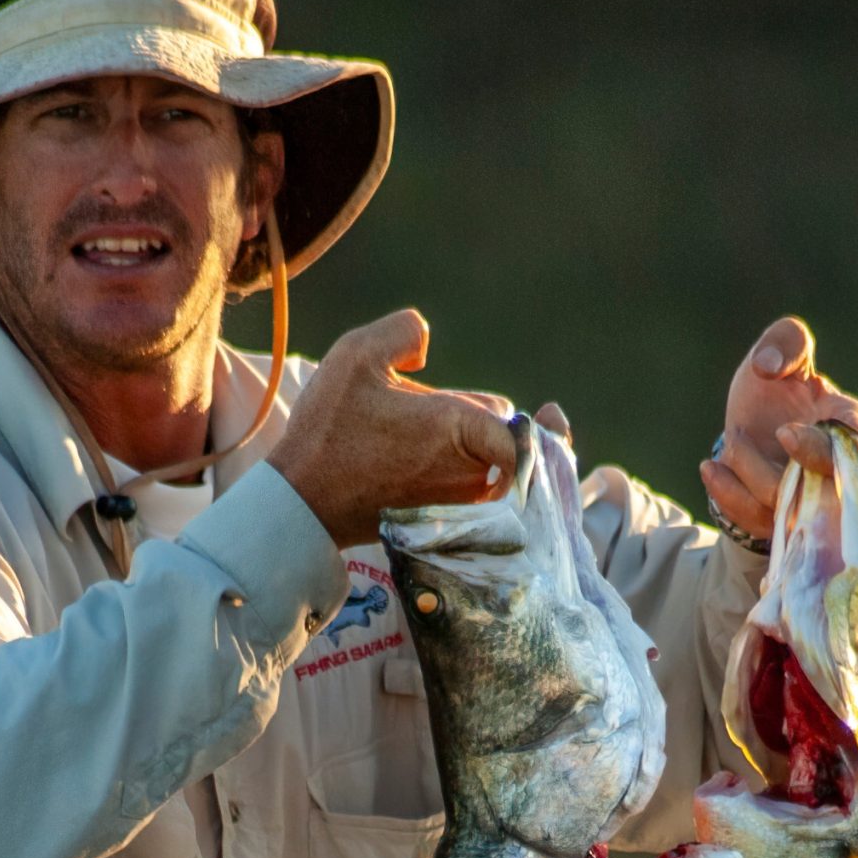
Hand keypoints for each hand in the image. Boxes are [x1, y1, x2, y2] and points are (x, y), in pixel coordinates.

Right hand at [273, 310, 518, 548]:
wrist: (305, 500)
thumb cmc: (329, 429)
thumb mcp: (356, 354)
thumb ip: (404, 331)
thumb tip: (427, 347)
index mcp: (457, 426)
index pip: (522, 427)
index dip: (541, 424)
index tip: (551, 415)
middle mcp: (470, 471)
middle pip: (506, 439)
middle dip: (488, 423)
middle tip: (447, 419)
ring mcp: (461, 504)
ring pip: (496, 469)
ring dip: (488, 455)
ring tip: (451, 443)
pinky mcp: (448, 526)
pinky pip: (486, 500)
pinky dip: (486, 484)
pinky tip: (459, 473)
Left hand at [701, 316, 857, 544]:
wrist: (752, 418)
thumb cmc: (779, 381)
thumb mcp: (782, 347)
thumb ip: (786, 340)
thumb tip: (768, 365)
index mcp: (854, 428)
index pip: (855, 455)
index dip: (820, 450)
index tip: (784, 432)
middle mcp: (839, 473)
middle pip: (822, 498)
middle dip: (778, 476)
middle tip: (739, 439)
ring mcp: (809, 502)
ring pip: (784, 511)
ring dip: (746, 477)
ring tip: (730, 439)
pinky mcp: (779, 520)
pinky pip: (757, 523)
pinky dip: (730, 499)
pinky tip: (710, 468)